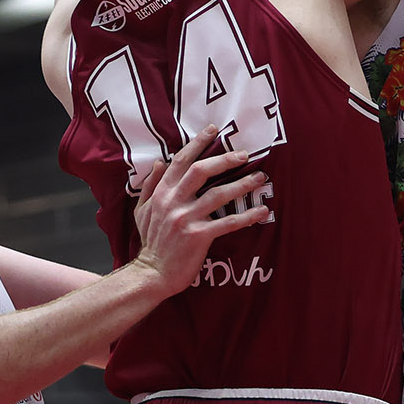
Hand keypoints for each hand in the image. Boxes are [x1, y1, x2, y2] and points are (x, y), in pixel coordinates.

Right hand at [129, 126, 271, 295]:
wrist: (152, 274)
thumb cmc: (150, 242)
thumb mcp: (141, 210)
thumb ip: (150, 185)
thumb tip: (160, 161)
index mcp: (161, 193)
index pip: (181, 161)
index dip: (198, 143)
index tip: (214, 129)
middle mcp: (173, 202)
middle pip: (201, 171)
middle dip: (224, 159)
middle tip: (244, 154)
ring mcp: (186, 219)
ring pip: (218, 194)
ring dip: (242, 184)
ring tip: (260, 178)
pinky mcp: (199, 236)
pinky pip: (228, 223)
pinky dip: (247, 216)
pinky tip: (262, 210)